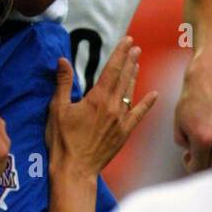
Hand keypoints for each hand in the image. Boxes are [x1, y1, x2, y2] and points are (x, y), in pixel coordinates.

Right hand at [46, 36, 156, 177]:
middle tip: (135, 47)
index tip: (127, 41)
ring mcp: (121, 121)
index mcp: (97, 98)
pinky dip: (147, 104)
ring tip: (137, 62)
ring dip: (134, 76)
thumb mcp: (57, 109)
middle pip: (123, 78)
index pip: (112, 69)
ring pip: (130, 93)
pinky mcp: (124, 133)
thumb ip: (63, 83)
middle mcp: (112, 107)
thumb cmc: (63, 140)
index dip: (120, 53)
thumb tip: (62, 60)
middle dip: (129, 60)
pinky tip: (154, 95)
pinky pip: (138, 115)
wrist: (75, 170)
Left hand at [174, 51, 211, 174]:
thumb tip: (193, 159)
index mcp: (204, 139)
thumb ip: (185, 146)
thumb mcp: (179, 124)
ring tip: (208, 138)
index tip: (187, 158)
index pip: (199, 168)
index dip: (190, 166)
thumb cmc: (191, 99)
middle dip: (204, 160)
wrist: (210, 77)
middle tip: (196, 151)